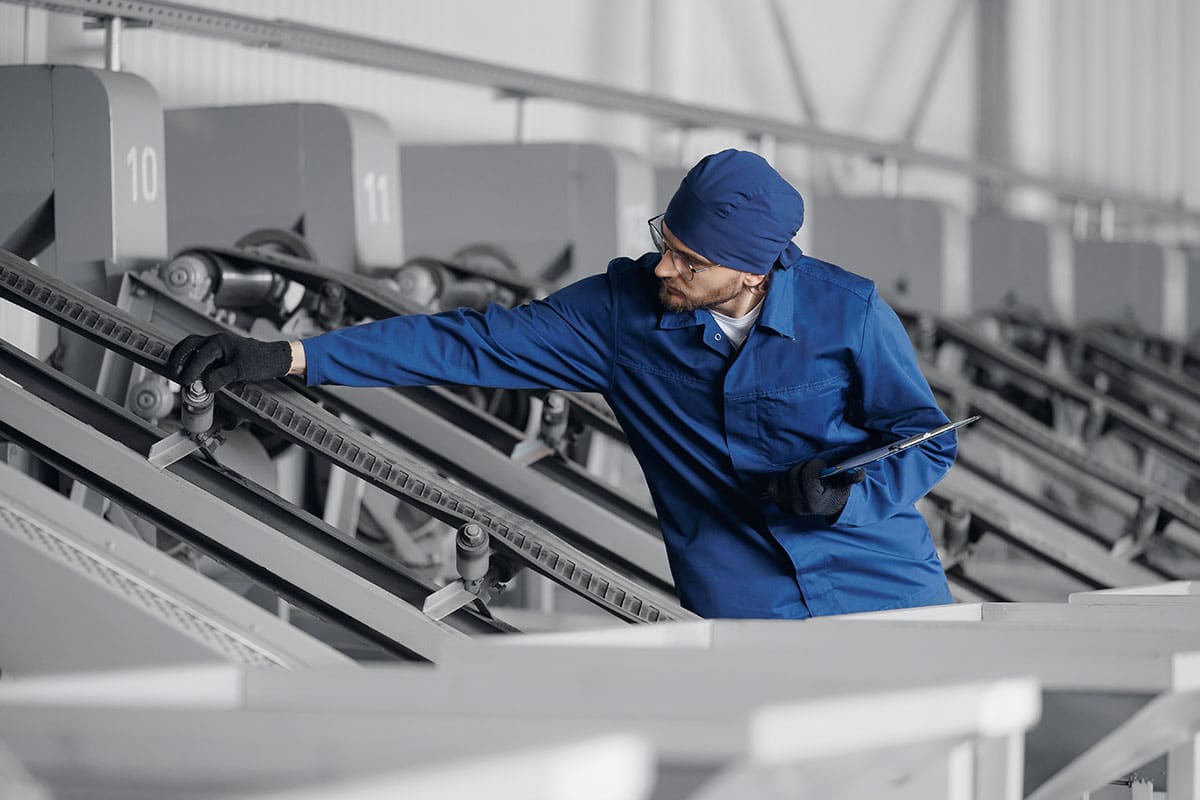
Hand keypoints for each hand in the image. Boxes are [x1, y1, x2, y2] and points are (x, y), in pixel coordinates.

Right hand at [167, 332, 291, 391]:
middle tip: (172, 373)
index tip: (186, 382)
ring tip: (176, 373)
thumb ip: (222, 377)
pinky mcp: (220, 352)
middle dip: (177, 358)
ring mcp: (217, 345)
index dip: (190, 370)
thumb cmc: (261, 361)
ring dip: (182, 358)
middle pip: (189, 344)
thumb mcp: (242, 371)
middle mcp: (216, 340)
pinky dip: (191, 361)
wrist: (276, 358)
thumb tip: (205, 385)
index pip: (199, 355)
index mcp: (220, 341)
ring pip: (193, 347)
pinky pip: (200, 353)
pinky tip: (190, 372)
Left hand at [767, 458, 865, 521]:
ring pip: (783, 475)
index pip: (807, 475)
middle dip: (805, 466)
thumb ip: (851, 478)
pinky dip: (781, 478)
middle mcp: (796, 506)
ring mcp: (784, 504)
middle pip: (794, 473)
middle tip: (813, 469)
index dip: (814, 465)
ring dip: (794, 471)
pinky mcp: (776, 501)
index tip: (821, 465)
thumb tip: (861, 472)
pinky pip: (773, 482)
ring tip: (805, 476)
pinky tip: (793, 480)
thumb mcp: (844, 485)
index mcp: (813, 502)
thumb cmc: (835, 492)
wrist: (824, 506)